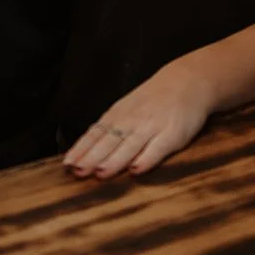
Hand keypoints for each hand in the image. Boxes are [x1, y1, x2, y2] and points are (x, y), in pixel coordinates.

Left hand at [63, 59, 211, 179]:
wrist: (188, 81)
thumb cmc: (153, 99)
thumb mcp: (128, 108)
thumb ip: (111, 128)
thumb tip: (87, 150)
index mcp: (119, 114)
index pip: (96, 133)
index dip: (82, 149)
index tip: (67, 163)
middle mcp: (132, 120)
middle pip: (109, 141)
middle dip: (92, 157)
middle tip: (77, 171)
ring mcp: (152, 126)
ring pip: (130, 145)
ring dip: (115, 159)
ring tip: (100, 172)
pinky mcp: (172, 134)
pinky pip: (158, 148)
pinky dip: (147, 159)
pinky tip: (136, 170)